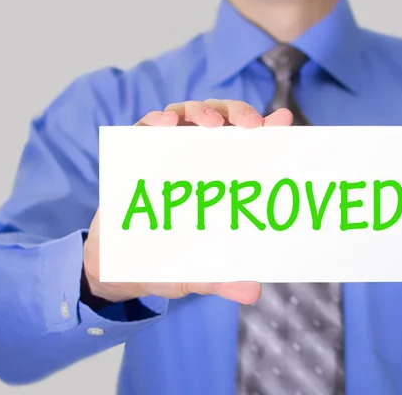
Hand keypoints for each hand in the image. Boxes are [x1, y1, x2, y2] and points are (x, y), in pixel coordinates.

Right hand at [83, 100, 292, 304]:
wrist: (119, 267)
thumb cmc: (167, 263)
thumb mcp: (197, 273)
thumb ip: (222, 279)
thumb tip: (253, 291)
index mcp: (220, 180)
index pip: (248, 147)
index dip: (267, 130)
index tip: (282, 121)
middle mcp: (197, 160)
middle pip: (222, 121)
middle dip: (237, 114)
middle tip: (249, 125)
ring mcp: (167, 154)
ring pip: (187, 115)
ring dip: (200, 111)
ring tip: (209, 124)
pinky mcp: (135, 154)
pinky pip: (145, 127)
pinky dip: (156, 120)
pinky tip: (166, 124)